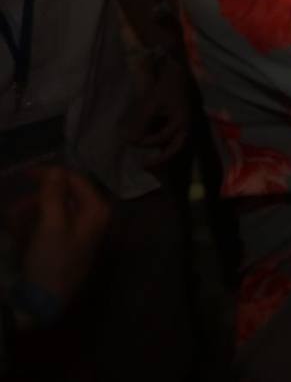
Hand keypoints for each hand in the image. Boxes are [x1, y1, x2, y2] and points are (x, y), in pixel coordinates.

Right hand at [20, 167, 110, 315]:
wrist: (42, 303)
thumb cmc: (51, 261)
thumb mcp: (50, 225)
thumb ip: (54, 194)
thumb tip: (55, 169)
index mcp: (96, 211)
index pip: (77, 180)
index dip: (51, 174)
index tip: (25, 174)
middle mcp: (92, 219)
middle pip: (63, 196)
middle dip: (36, 201)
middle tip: (15, 210)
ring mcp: (78, 233)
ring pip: (51, 211)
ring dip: (29, 215)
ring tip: (13, 223)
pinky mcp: (64, 245)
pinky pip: (46, 227)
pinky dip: (31, 227)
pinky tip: (18, 234)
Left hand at [125, 54, 190, 164]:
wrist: (176, 70)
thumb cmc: (165, 86)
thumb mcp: (151, 103)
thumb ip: (141, 122)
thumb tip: (129, 140)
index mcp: (181, 122)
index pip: (161, 139)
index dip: (144, 141)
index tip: (129, 141)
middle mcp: (185, 125)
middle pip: (175, 148)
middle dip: (161, 158)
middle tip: (145, 165)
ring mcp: (184, 122)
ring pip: (175, 142)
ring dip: (163, 149)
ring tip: (149, 156)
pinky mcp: (180, 118)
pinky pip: (173, 134)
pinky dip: (163, 139)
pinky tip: (152, 139)